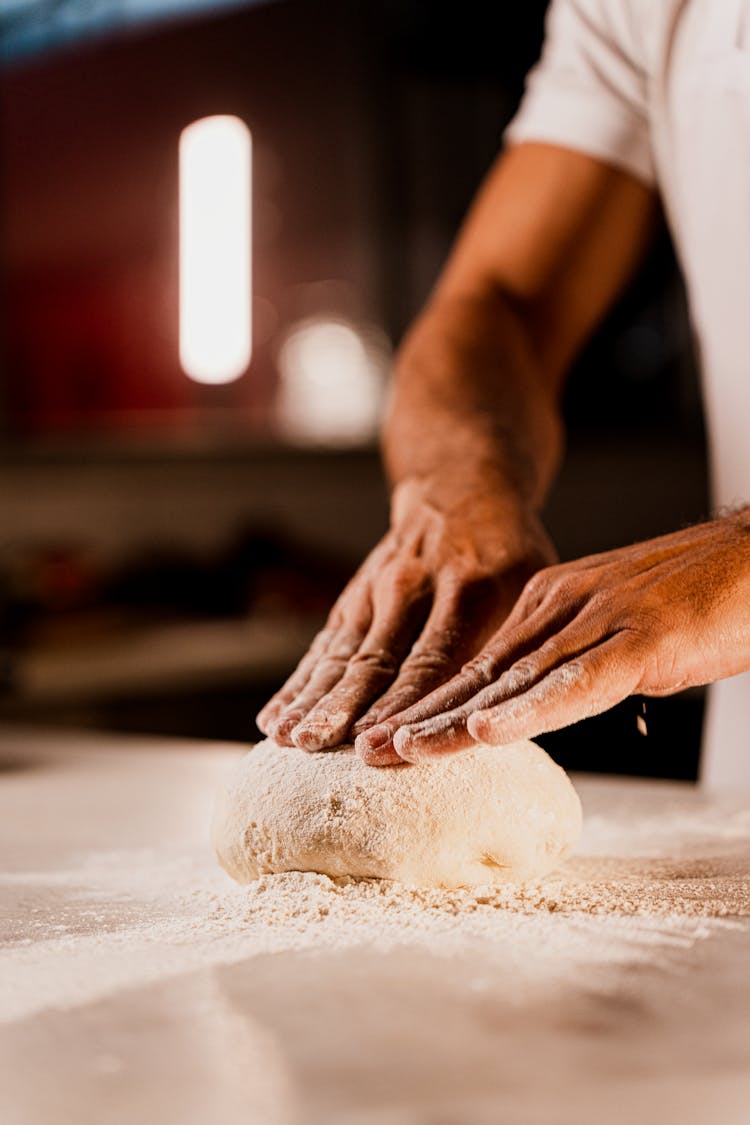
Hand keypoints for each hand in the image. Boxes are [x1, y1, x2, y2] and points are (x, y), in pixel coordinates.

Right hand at [256, 476, 555, 758]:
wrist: (459, 491)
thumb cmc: (507, 556)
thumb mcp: (531, 584)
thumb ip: (518, 643)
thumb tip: (512, 718)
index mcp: (470, 585)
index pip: (434, 656)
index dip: (405, 703)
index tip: (383, 743)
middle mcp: (414, 585)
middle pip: (376, 656)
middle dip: (344, 704)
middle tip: (317, 746)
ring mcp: (376, 589)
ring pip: (341, 652)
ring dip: (312, 698)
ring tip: (287, 739)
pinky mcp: (353, 598)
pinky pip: (323, 645)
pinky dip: (298, 683)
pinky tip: (273, 718)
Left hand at [354, 509, 749, 762]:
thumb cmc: (697, 596)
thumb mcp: (616, 631)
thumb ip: (575, 661)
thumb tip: (543, 702)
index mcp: (553, 602)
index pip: (480, 664)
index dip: (429, 704)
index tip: (386, 737)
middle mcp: (562, 606)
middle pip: (479, 672)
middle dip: (419, 716)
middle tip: (363, 751)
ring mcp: (598, 619)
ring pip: (513, 679)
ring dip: (452, 720)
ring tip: (398, 751)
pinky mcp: (639, 639)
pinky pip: (574, 682)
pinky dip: (528, 711)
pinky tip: (485, 733)